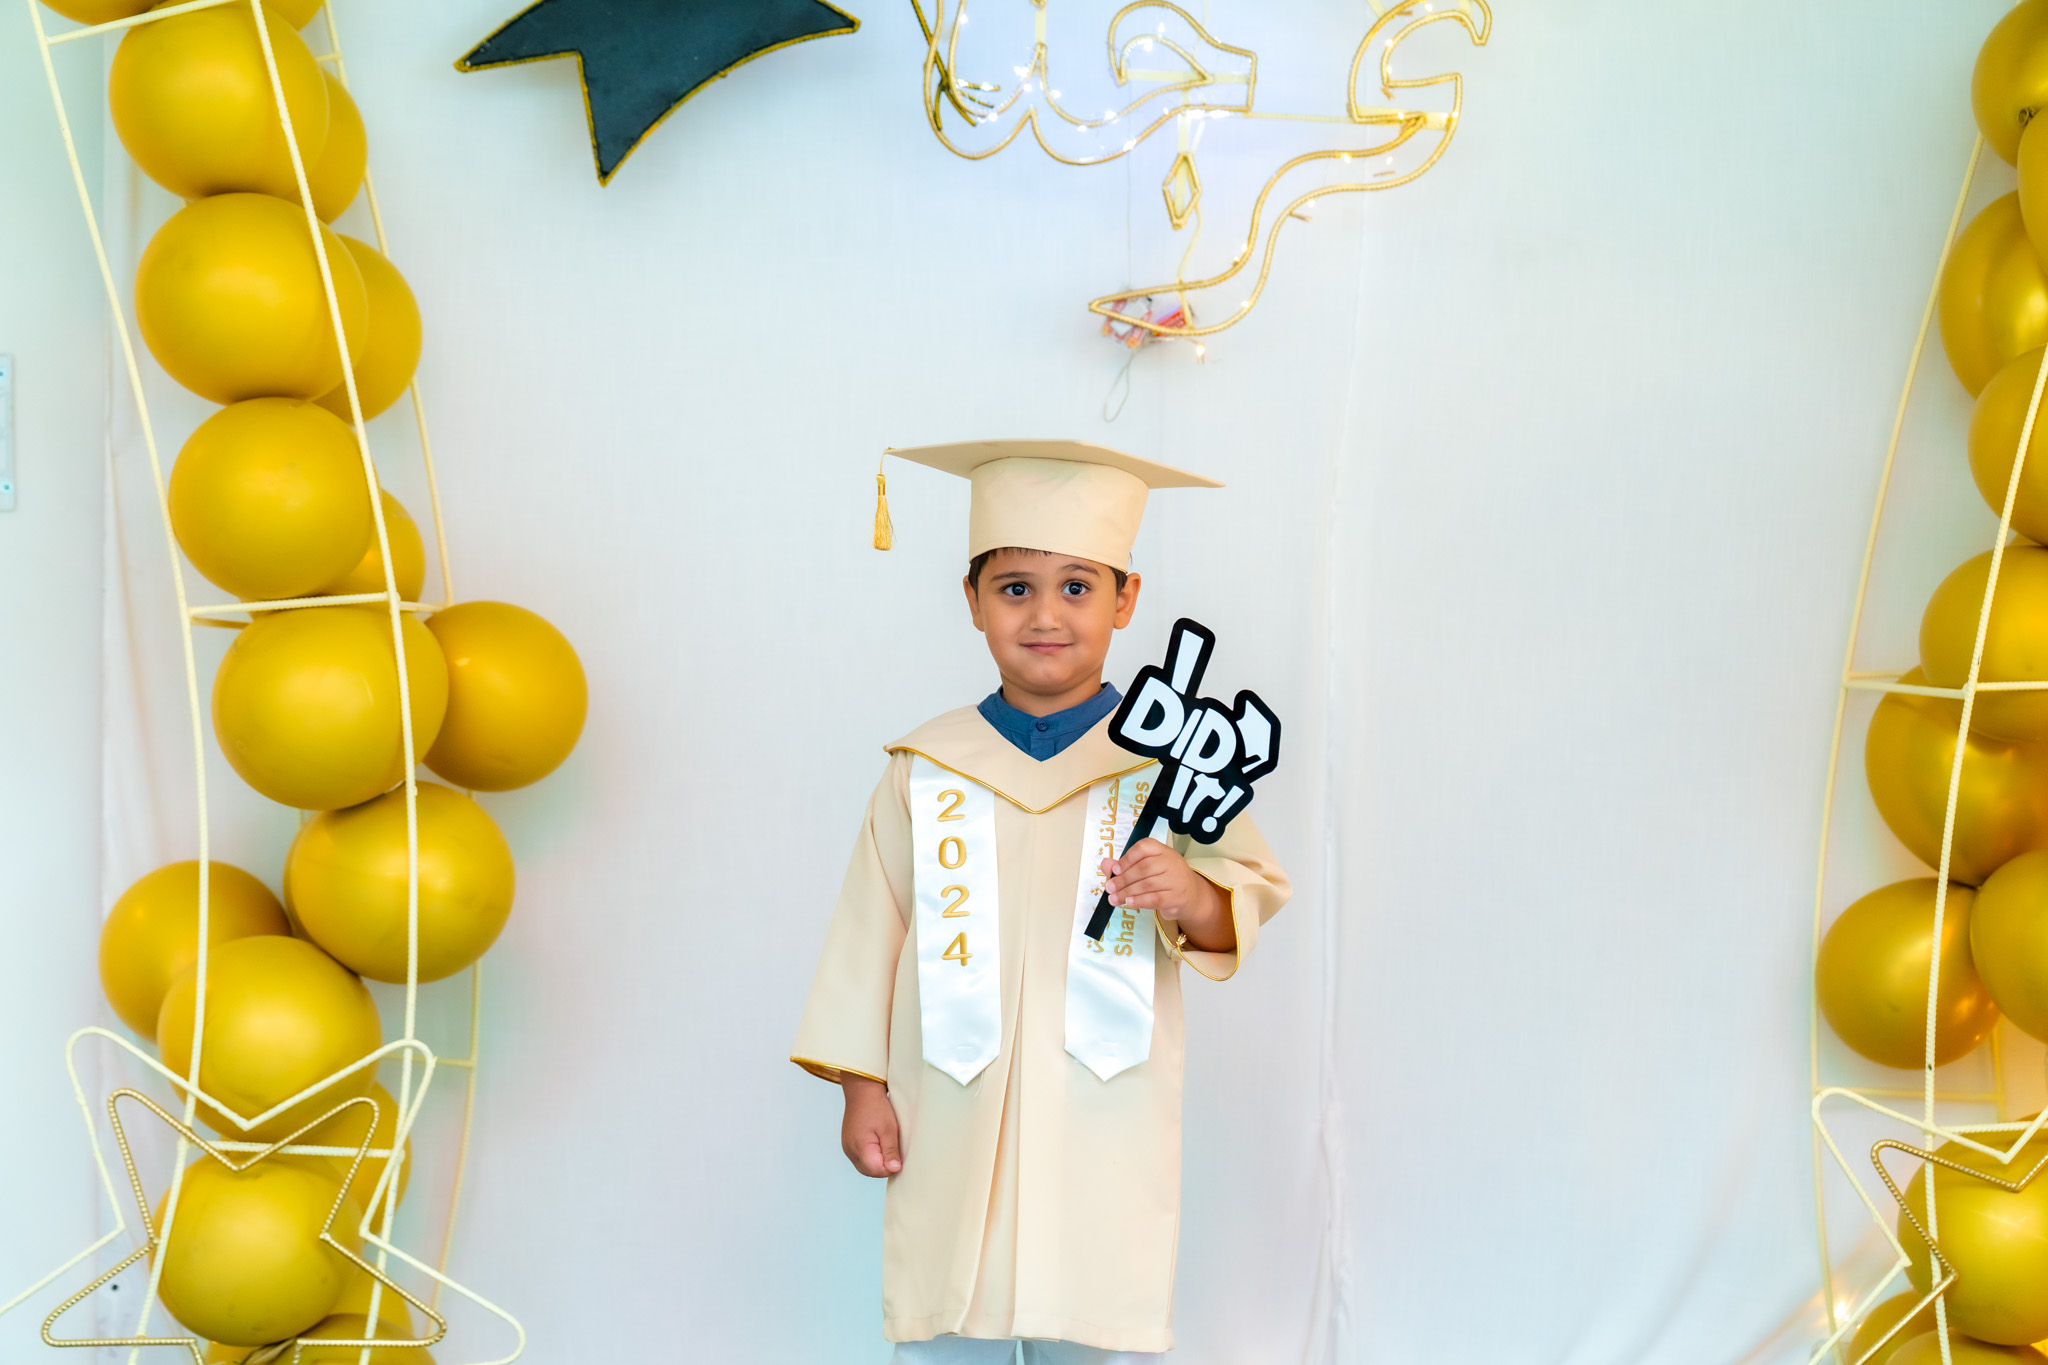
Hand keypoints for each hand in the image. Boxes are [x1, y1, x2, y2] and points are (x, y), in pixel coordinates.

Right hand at [840, 1075, 901, 1176]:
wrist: (862, 1090)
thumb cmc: (876, 1106)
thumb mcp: (889, 1129)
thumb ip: (891, 1151)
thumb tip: (895, 1169)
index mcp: (859, 1147)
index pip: (877, 1171)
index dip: (890, 1166)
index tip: (898, 1154)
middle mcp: (850, 1151)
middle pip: (870, 1171)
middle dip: (884, 1166)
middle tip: (894, 1149)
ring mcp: (848, 1148)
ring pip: (866, 1166)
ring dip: (878, 1162)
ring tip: (886, 1145)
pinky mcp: (849, 1144)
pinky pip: (861, 1158)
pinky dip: (871, 1156)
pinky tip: (878, 1144)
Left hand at [1101, 838, 1234, 952]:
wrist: (1190, 895)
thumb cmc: (1164, 879)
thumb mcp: (1146, 868)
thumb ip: (1124, 865)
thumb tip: (1105, 864)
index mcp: (1162, 850)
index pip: (1144, 848)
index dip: (1127, 858)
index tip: (1115, 870)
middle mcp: (1171, 862)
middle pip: (1144, 868)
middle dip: (1123, 879)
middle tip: (1109, 888)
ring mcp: (1176, 879)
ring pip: (1147, 885)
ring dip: (1127, 892)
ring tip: (1114, 899)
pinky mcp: (1177, 897)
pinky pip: (1155, 898)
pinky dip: (1139, 901)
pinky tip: (1128, 903)